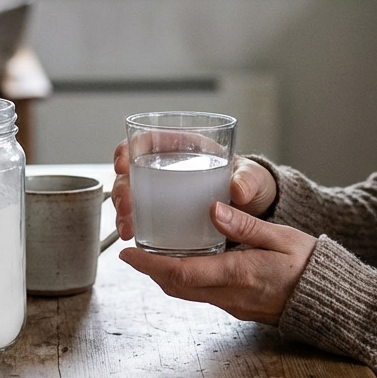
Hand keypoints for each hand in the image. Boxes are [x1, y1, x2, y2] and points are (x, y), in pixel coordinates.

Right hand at [112, 141, 276, 241]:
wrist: (254, 210)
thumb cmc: (248, 183)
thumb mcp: (252, 177)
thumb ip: (247, 179)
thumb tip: (238, 190)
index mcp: (184, 147)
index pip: (146, 140)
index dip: (128, 149)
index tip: (124, 164)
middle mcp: (167, 167)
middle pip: (131, 171)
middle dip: (122, 189)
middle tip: (127, 207)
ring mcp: (162, 192)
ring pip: (130, 195)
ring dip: (122, 211)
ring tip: (128, 229)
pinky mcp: (163, 214)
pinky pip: (139, 216)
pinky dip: (131, 225)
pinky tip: (133, 237)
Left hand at [119, 201, 316, 324]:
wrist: (328, 298)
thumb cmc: (309, 264)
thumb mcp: (281, 236)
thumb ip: (246, 225)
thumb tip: (213, 209)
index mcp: (239, 274)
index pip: (183, 273)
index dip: (151, 264)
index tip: (128, 254)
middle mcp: (231, 295)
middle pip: (177, 287)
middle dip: (150, 271)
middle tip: (131, 253)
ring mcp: (232, 305)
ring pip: (186, 293)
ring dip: (165, 276)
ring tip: (151, 255)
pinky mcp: (236, 307)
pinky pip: (201, 295)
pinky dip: (184, 280)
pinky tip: (183, 263)